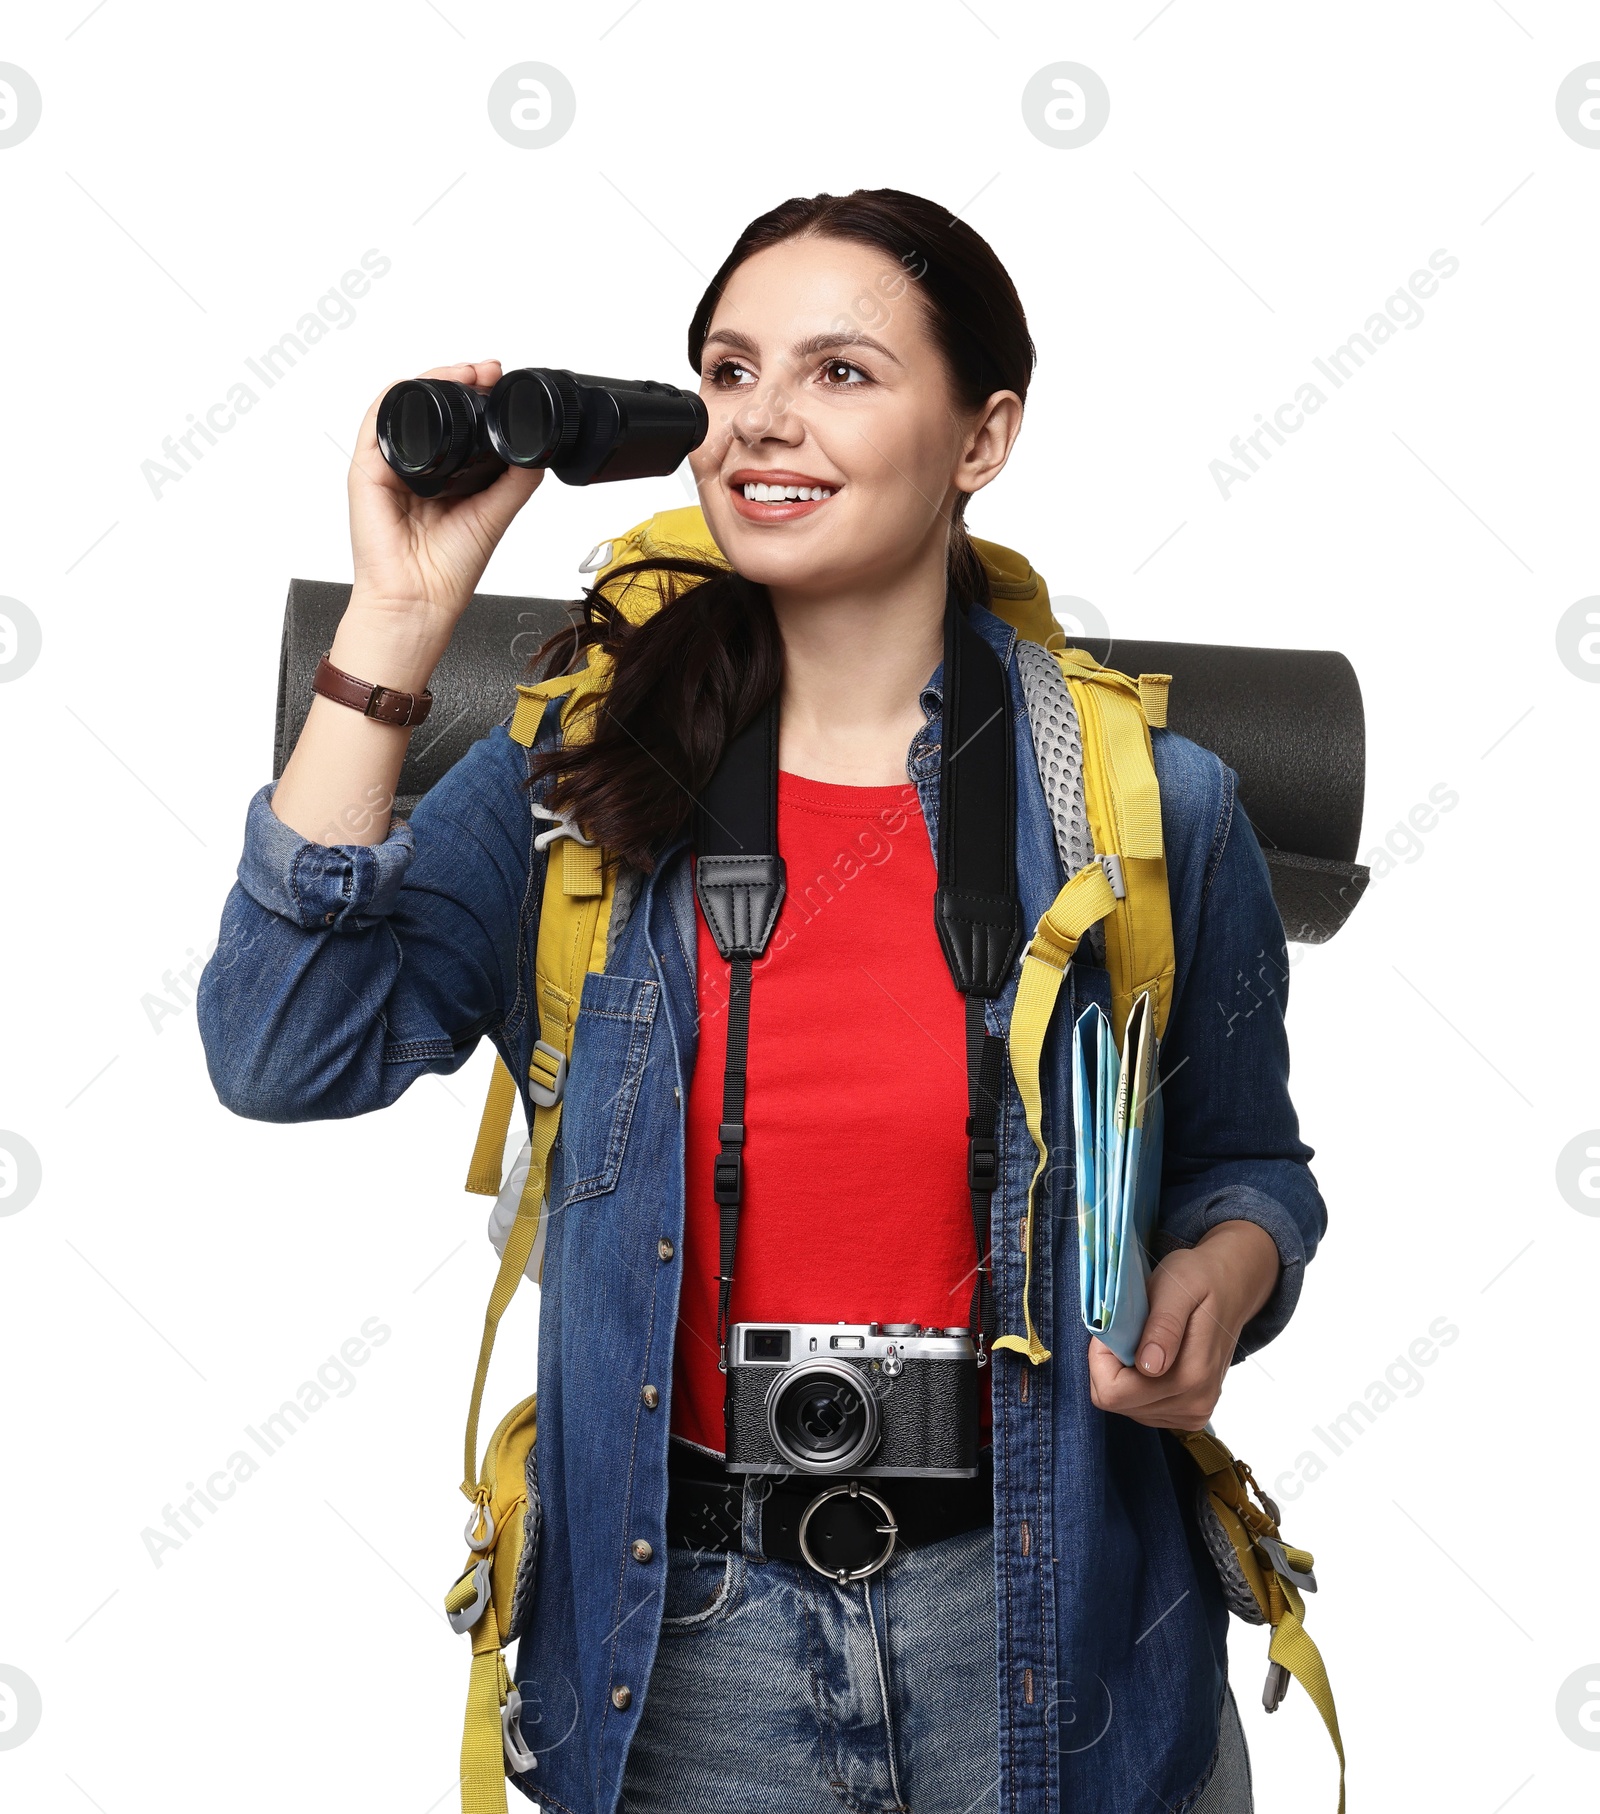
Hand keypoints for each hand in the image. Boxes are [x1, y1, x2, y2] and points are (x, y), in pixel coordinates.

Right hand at [342, 360, 544, 679]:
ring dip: (434, 379)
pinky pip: (376, 422)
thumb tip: (537, 449)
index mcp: (446, 478)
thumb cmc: (448, 572)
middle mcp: (417, 468)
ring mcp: (390, 467)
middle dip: (460, 380)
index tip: (501, 383)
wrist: (419, 602)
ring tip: (465, 373)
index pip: (459, 424)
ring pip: (406, 406)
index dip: (479, 399)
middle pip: (432, 408)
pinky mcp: (367, 471)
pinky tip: (422, 386)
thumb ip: (515, 481)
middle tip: (488, 372)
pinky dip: (398, 397)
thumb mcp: (494, 515)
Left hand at [1086, 1220, 1280, 1430]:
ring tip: (1143, 1341)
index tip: (1115, 1329)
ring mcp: (1194, 1412)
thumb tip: (1149, 1365)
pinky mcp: (1191, 1414)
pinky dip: (1136, 1385)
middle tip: (1128, 1331)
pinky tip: (1151, 1357)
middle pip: (1117, 1403)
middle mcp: (1194, 1403)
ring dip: (1123, 1375)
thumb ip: (1162, 1326)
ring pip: (1127, 1408)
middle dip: (1110, 1365)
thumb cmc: (1199, 1279)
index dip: (1101, 1359)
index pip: (1113, 1393)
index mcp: (1191, 1376)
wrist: (1231, 1286)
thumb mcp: (1176, 1287)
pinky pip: (1142, 1410)